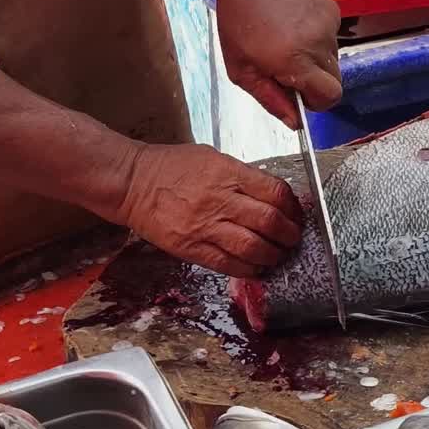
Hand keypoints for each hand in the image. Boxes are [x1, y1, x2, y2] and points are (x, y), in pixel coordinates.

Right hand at [114, 143, 301, 277]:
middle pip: (270, 222)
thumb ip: (243, 177)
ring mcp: (206, 226)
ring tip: (278, 256)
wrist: (132, 183)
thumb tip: (272, 196)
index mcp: (229, 174)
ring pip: (253, 247)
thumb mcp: (213, 158)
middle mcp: (221, 200)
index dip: (294, 208)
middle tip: (293, 239)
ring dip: (273, 255)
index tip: (296, 215)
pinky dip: (248, 269)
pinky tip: (255, 267)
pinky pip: (228, 264)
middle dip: (289, 235)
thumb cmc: (172, 167)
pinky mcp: (191, 248)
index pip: (276, 193)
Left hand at [214, 0, 341, 127]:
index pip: (329, 97)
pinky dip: (315, 40)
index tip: (298, 94)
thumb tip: (294, 121)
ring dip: (314, 61)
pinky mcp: (333, 12)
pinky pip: (330, 39)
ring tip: (287, 42)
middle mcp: (318, 46)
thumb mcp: (240, 67)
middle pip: (334, 82)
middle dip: (315, 84)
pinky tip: (294, 25)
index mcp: (295, 62)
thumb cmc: (239, 16)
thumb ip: (269, 98)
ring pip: (332, 61)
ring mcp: (329, 28)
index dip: (315, 102)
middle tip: (289, 71)